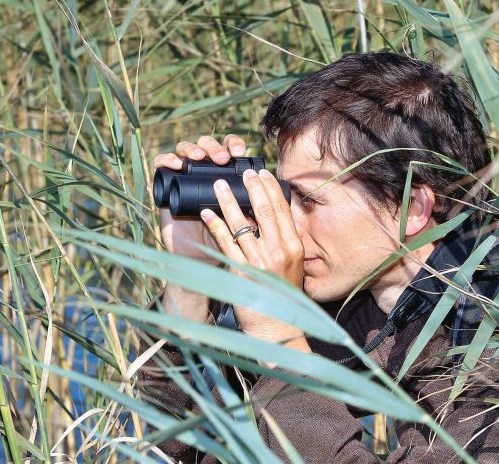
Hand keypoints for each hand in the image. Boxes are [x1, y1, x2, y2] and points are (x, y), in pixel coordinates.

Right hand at [152, 135, 246, 261]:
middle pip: (207, 145)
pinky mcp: (165, 182)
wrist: (197, 253)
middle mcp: (203, 169)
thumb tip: (258, 212)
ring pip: (185, 149)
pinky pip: (162, 163)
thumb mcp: (238, 224)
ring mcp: (183, 173)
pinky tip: (176, 164)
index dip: (234, 144)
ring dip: (193, 148)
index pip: (229, 147)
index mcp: (224, 172)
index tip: (241, 153)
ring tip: (200, 158)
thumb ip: (250, 217)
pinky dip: (167, 159)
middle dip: (215, 147)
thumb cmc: (222, 236)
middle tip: (223, 159)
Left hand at [199, 167, 310, 352]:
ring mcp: (259, 261)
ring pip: (241, 223)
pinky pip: (225, 243)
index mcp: (293, 246)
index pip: (282, 210)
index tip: (261, 173)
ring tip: (218, 185)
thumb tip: (278, 218)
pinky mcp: (241, 272)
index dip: (270, 189)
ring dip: (228, 201)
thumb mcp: (293, 265)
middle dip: (251, 187)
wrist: (276, 327)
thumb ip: (286, 242)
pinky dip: (215, 225)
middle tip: (240, 172)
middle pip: (263, 211)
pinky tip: (205, 213)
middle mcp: (278, 251)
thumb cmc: (283, 296)